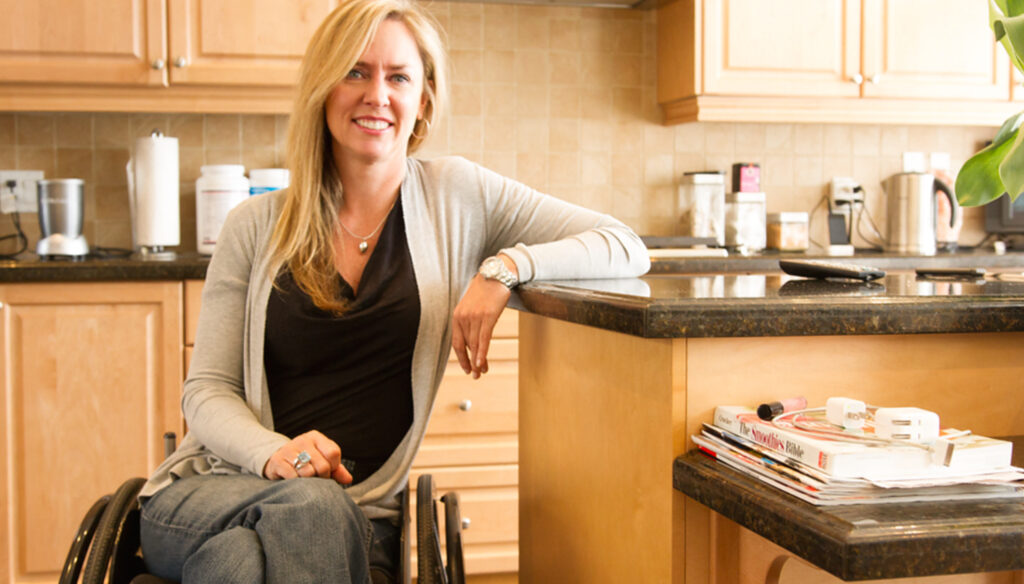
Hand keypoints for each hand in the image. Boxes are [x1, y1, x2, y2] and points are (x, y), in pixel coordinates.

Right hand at [263, 430, 352, 484]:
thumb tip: (348, 479)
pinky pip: (293, 477)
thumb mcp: (322, 461)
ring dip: (308, 481)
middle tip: (316, 478)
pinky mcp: (277, 461)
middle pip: (322, 466)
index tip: (328, 471)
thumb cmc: (305, 462)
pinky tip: (293, 479)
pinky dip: (295, 483)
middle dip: (322, 478)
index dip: (333, 467)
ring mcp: (288, 449)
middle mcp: (303, 440)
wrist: (277, 461)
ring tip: (304, 479)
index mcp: (316, 437)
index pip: (333, 453)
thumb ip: (337, 469)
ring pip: (308, 472)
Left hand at [452, 259, 513, 378]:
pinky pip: (484, 339)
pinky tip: (482, 364)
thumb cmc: (486, 290)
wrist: (496, 275)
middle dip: (471, 363)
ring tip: (483, 372)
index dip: (461, 358)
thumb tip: (473, 340)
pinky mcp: (488, 317)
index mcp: (457, 316)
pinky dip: (482, 353)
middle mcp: (463, 317)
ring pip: (475, 345)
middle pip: (466, 346)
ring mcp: (475, 317)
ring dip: (479, 362)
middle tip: (476, 375)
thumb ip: (470, 321)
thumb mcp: (472, 306)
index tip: (467, 368)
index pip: (456, 343)